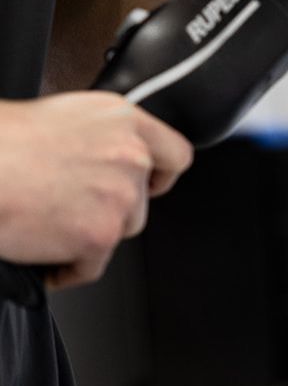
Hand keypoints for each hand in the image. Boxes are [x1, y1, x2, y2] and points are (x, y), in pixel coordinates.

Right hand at [0, 93, 192, 291]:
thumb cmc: (4, 141)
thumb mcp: (64, 117)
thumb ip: (100, 138)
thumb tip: (101, 161)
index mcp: (123, 120)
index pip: (174, 154)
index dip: (160, 175)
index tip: (149, 185)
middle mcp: (131, 157)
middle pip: (141, 201)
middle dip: (110, 210)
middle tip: (72, 207)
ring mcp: (120, 198)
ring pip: (119, 232)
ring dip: (90, 235)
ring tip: (50, 226)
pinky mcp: (100, 236)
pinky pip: (90, 266)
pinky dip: (66, 268)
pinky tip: (42, 255)